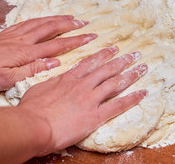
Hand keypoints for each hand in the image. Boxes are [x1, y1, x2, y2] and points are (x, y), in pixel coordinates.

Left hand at [0, 15, 96, 92]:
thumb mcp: (8, 79)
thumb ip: (33, 69)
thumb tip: (55, 62)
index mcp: (26, 53)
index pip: (57, 46)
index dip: (76, 41)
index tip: (90, 37)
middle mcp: (23, 40)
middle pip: (51, 29)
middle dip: (70, 26)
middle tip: (85, 23)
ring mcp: (14, 35)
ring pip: (41, 23)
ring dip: (57, 19)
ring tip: (70, 17)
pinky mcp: (5, 34)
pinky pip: (28, 22)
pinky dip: (40, 19)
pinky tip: (43, 19)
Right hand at [18, 46, 147, 154]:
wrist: (33, 125)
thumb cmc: (31, 109)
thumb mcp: (39, 89)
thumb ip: (52, 83)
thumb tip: (55, 81)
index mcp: (69, 78)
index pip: (90, 63)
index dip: (104, 55)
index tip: (114, 48)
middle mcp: (83, 85)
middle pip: (107, 69)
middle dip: (122, 60)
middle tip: (135, 54)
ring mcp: (91, 99)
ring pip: (115, 83)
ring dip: (131, 74)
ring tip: (142, 67)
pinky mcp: (95, 115)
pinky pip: (118, 105)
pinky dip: (133, 98)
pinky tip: (143, 93)